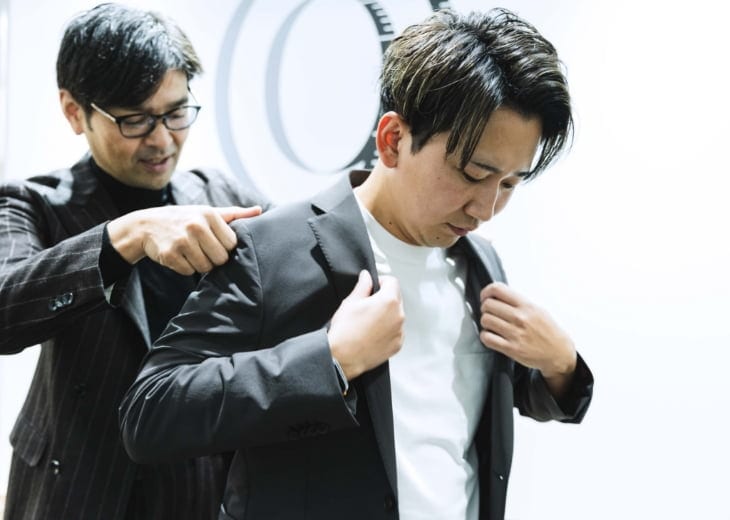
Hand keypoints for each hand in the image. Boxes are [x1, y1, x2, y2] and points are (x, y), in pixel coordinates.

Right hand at [107, 205, 261, 274]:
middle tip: (202, 249)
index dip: (224, 247)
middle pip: (220, 259)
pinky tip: (178, 256)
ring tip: (190, 252)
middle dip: (213, 258)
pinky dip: (185, 268)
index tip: (214, 242)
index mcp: (209, 214)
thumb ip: (235, 214)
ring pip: (205, 268)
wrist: (146, 225)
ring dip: (199, 264)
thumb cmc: (185, 219)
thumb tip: (260, 210)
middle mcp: (196, 226)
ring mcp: (181, 241)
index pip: (232, 244)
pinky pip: (188, 272)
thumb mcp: (208, 212)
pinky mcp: (169, 255)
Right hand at [327, 270, 403, 380]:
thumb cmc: (345, 331)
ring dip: (387, 315)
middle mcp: (398, 316)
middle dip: (384, 298)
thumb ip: (363, 286)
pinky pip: (396, 331)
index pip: (392, 282)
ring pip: (396, 316)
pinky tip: (373, 333)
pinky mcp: (397, 345)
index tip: (374, 286)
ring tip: (369, 322)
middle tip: (368, 305)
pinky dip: (388, 330)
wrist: (342, 357)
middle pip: (396, 298)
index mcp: (389, 301)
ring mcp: (399, 332)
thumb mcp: (351, 302)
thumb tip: (366, 277)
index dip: (381, 281)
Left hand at [479, 282, 576, 393]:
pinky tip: (492, 336)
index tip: (485, 297)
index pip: (498, 290)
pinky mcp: (511, 348)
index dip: (486, 292)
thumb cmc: (548, 331)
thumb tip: (498, 296)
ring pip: (485, 320)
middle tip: (489, 312)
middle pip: (488, 305)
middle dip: (485, 308)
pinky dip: (485, 336)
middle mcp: (520, 318)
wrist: (558, 353)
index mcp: (527, 306)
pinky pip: (487, 338)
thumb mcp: (538, 310)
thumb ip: (518, 302)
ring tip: (492, 325)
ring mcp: (515, 333)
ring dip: (485, 322)